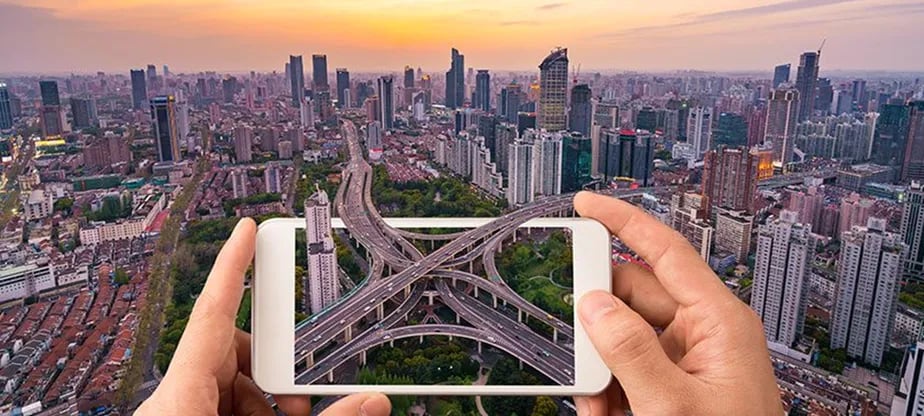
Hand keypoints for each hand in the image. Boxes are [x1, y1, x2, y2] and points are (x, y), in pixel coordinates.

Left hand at [136, 218, 390, 415]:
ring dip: (265, 398)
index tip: (246, 229)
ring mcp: (178, 414)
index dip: (232, 267)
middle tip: (300, 394)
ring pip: (227, 383)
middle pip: (227, 352)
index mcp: (179, 397)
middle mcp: (173, 402)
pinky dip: (252, 412)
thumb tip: (372, 403)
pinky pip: (219, 407)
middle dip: (271, 366)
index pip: (212, 313)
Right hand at [572, 192, 780, 414]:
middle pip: (633, 298)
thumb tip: (595, 306)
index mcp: (719, 321)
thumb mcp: (673, 404)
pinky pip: (628, 368)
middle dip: (600, 322)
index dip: (624, 221)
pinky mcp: (673, 385)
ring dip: (601, 367)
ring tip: (598, 403)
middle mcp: (704, 333)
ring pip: (623, 337)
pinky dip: (609, 389)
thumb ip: (629, 350)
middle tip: (579, 342)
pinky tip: (606, 411)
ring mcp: (688, 360)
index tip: (587, 204)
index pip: (665, 251)